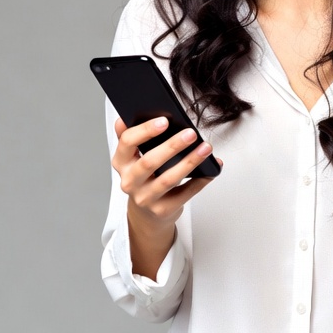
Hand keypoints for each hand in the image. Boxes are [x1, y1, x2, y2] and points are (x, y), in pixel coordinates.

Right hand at [112, 116, 218, 275]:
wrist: (147, 213)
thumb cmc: (145, 177)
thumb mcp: (133, 158)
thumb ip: (130, 137)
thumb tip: (123, 118)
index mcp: (121, 163)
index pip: (127, 143)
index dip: (144, 131)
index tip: (164, 120)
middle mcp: (129, 182)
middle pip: (150, 162)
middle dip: (172, 146)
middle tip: (191, 133)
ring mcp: (145, 198)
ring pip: (169, 179)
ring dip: (190, 162)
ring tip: (206, 148)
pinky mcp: (162, 210)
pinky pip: (185, 194)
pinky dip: (200, 181)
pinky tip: (211, 169)